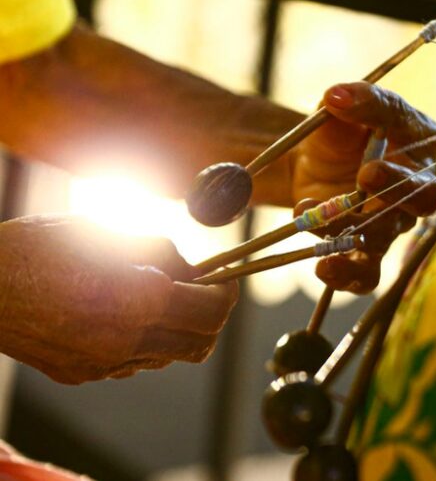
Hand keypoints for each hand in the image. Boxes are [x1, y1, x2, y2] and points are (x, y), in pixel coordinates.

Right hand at [0, 215, 237, 383]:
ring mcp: (103, 364)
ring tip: (155, 296)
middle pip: (200, 343)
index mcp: (136, 298)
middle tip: (203, 291)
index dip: (227, 293)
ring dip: (177, 329)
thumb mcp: (105, 231)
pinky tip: (121, 314)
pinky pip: (134, 362)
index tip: (227, 280)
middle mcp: (125, 339)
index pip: (211, 310)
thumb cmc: (38, 247)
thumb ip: (159, 251)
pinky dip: (145, 340)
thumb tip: (194, 269)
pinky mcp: (84, 374)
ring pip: (169, 355)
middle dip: (210, 316)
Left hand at [291, 82, 435, 292]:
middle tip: (363, 179)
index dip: (390, 137)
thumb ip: (350, 100)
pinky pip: (367, 273)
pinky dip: (347, 274)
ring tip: (312, 219)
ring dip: (350, 230)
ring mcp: (393, 222)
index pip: (413, 132)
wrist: (314, 163)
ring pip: (386, 236)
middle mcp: (417, 185)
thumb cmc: (340, 131)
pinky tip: (323, 267)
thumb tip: (336, 96)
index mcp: (419, 140)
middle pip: (423, 198)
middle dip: (396, 192)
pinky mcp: (367, 249)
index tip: (358, 148)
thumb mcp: (342, 109)